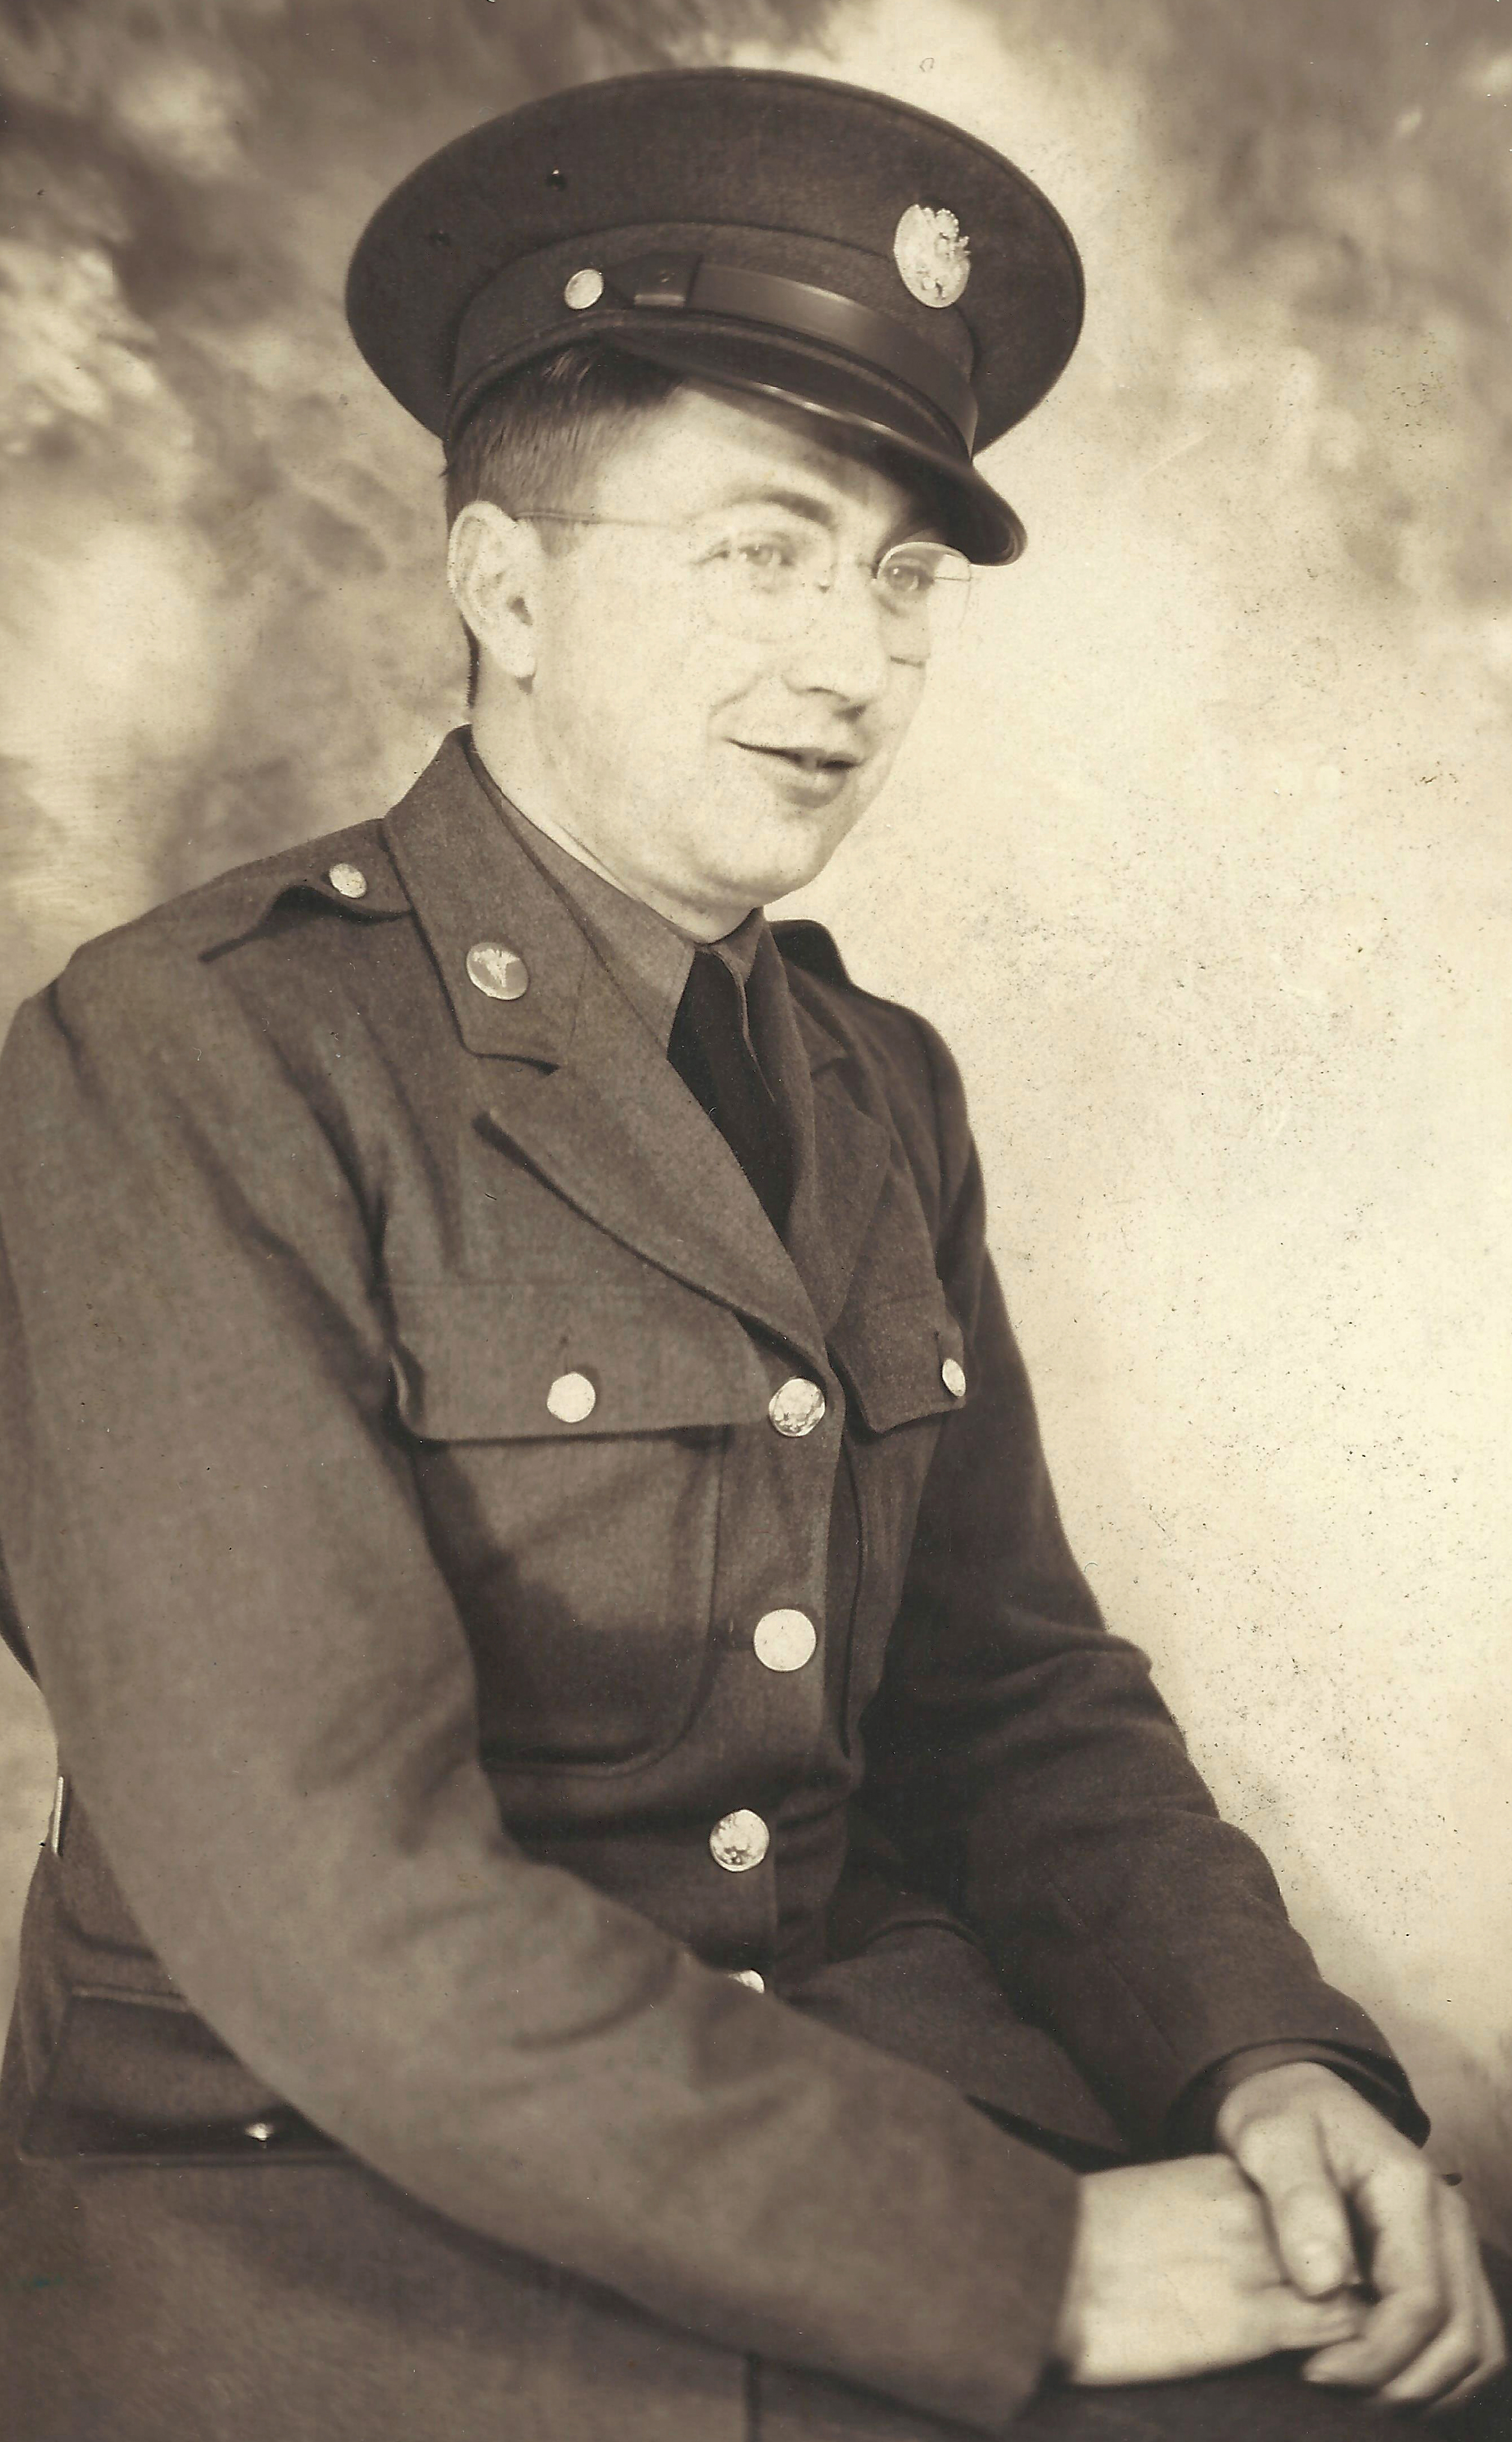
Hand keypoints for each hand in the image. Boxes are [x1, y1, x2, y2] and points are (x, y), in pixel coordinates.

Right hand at [1053, 2154, 1369, 2385]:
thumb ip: (1206, 2221)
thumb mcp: (1154, 2205)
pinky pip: (1334, 2337)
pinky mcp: (1251, 2323)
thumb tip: (1226, 2259)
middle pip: (1343, 2249)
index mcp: (1225, 2178)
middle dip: (1357, 2288)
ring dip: (1363, 2328)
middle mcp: (1254, 2211)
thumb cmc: (1076, 2245)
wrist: (1036, 2264)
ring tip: (1351, 2363)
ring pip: (1352, 2292)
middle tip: (1358, 2332)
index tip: (1322, 2288)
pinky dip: (1350, 2358)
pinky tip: (1332, 2376)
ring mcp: (1258, 2263)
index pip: (1312, 2215)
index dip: (1325, 2256)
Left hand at [1215, 2060, 1506, 2412]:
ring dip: (1423, 2385)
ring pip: (1476, 2347)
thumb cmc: (1281, 2119)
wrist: (1300, 2099)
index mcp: (1408, 2189)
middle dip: (1398, 2381)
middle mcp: (1448, 2221)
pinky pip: (1471, 2338)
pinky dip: (1438, 2374)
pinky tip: (1382, 2378)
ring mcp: (1454, 2244)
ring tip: (1354, 2390)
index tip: (1314, 2369)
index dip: (1374, 2353)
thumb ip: (1297, 2201)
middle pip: (1459, 2336)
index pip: (1419, 2301)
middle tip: (1330, 2385)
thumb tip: (1326, 2282)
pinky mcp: (1447, 2264)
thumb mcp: (1268, 2138)